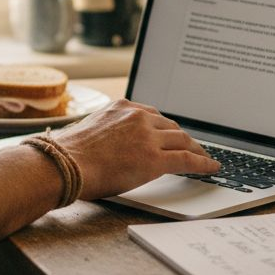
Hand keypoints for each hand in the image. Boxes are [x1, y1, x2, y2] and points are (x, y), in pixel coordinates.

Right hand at [51, 99, 218, 198]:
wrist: (64, 165)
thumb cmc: (69, 155)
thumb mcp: (92, 130)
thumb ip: (110, 131)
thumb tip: (115, 145)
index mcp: (122, 107)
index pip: (153, 115)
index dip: (166, 127)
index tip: (171, 133)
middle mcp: (138, 117)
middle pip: (171, 126)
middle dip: (183, 137)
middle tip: (193, 146)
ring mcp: (147, 136)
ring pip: (182, 140)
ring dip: (196, 149)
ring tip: (204, 157)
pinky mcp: (154, 158)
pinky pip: (186, 159)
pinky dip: (202, 163)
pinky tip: (211, 167)